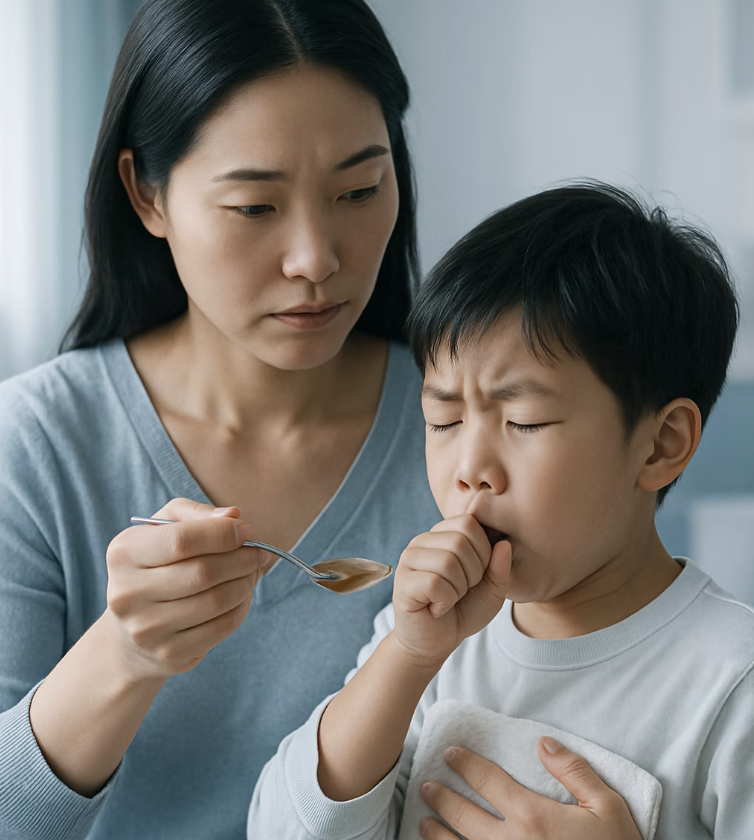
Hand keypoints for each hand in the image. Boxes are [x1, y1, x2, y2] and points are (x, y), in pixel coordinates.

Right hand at [104, 497, 268, 679]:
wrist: (131, 635)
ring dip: (246, 583)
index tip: (246, 531)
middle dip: (242, 559)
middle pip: (203, 572)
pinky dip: (241, 608)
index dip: (222, 534)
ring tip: (253, 572)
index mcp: (124, 553)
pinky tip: (242, 596)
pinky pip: (221, 627)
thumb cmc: (155, 567)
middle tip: (258, 554)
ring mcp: (146, 628)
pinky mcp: (169, 653)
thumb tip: (233, 516)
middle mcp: (127, 593)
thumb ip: (195, 515)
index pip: (182, 540)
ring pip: (216, 601)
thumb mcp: (163, 529)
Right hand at [392, 514, 510, 666]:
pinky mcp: (402, 583)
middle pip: (459, 542)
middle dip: (472, 574)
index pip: (468, 523)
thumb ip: (501, 569)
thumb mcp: (492, 590)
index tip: (476, 575)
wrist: (437, 643)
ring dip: (458, 590)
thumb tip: (504, 544)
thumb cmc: (463, 610)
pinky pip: (434, 584)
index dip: (483, 551)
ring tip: (448, 599)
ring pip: (447, 563)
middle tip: (461, 591)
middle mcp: (421, 541)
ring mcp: (408, 560)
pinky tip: (437, 608)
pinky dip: (445, 601)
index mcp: (441, 535)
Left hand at [419, 741, 642, 839]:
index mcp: (534, 816)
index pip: (488, 781)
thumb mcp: (607, 807)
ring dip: (437, 834)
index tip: (451, 753)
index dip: (467, 764)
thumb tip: (544, 743)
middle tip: (427, 785)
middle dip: (442, 797)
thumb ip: (574, 771)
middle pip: (464, 815)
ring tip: (423, 822)